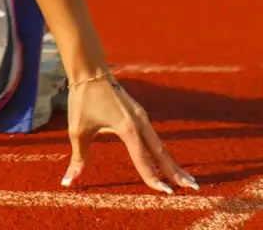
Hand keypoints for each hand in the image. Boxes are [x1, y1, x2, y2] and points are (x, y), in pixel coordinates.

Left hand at [64, 72, 197, 193]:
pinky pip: (154, 137)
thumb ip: (78, 158)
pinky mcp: (139, 114)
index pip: (144, 159)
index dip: (153, 178)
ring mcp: (142, 118)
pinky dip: (162, 152)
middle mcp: (140, 123)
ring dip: (172, 162)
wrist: (89, 70)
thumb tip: (69, 181)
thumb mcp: (77, 130)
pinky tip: (165, 161)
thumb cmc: (83, 99)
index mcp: (128, 128)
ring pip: (160, 145)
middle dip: (176, 172)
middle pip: (161, 153)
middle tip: (193, 188)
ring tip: (185, 179)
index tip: (166, 193)